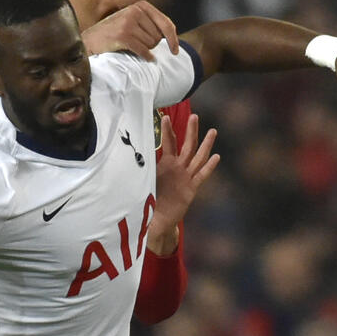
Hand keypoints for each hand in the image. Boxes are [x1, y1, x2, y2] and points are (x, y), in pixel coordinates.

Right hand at [82, 1, 178, 60]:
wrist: (90, 41)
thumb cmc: (113, 34)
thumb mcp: (132, 22)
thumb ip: (150, 23)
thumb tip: (171, 36)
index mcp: (141, 5)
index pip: (166, 23)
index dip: (173, 39)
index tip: (175, 51)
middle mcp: (135, 11)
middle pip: (158, 36)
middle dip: (151, 45)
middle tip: (136, 44)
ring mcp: (128, 22)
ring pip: (150, 44)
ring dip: (144, 50)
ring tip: (130, 47)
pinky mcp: (123, 35)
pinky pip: (143, 50)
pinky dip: (145, 57)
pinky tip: (143, 58)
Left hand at [147, 114, 219, 254]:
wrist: (158, 219)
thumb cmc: (150, 199)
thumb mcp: (141, 181)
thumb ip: (137, 170)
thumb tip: (120, 159)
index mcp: (166, 164)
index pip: (169, 143)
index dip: (167, 130)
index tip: (164, 116)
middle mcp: (178, 168)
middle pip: (187, 145)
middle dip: (191, 131)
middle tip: (194, 116)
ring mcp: (186, 177)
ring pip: (197, 158)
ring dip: (205, 145)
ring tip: (212, 131)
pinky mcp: (191, 189)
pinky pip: (201, 176)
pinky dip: (209, 167)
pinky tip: (216, 157)